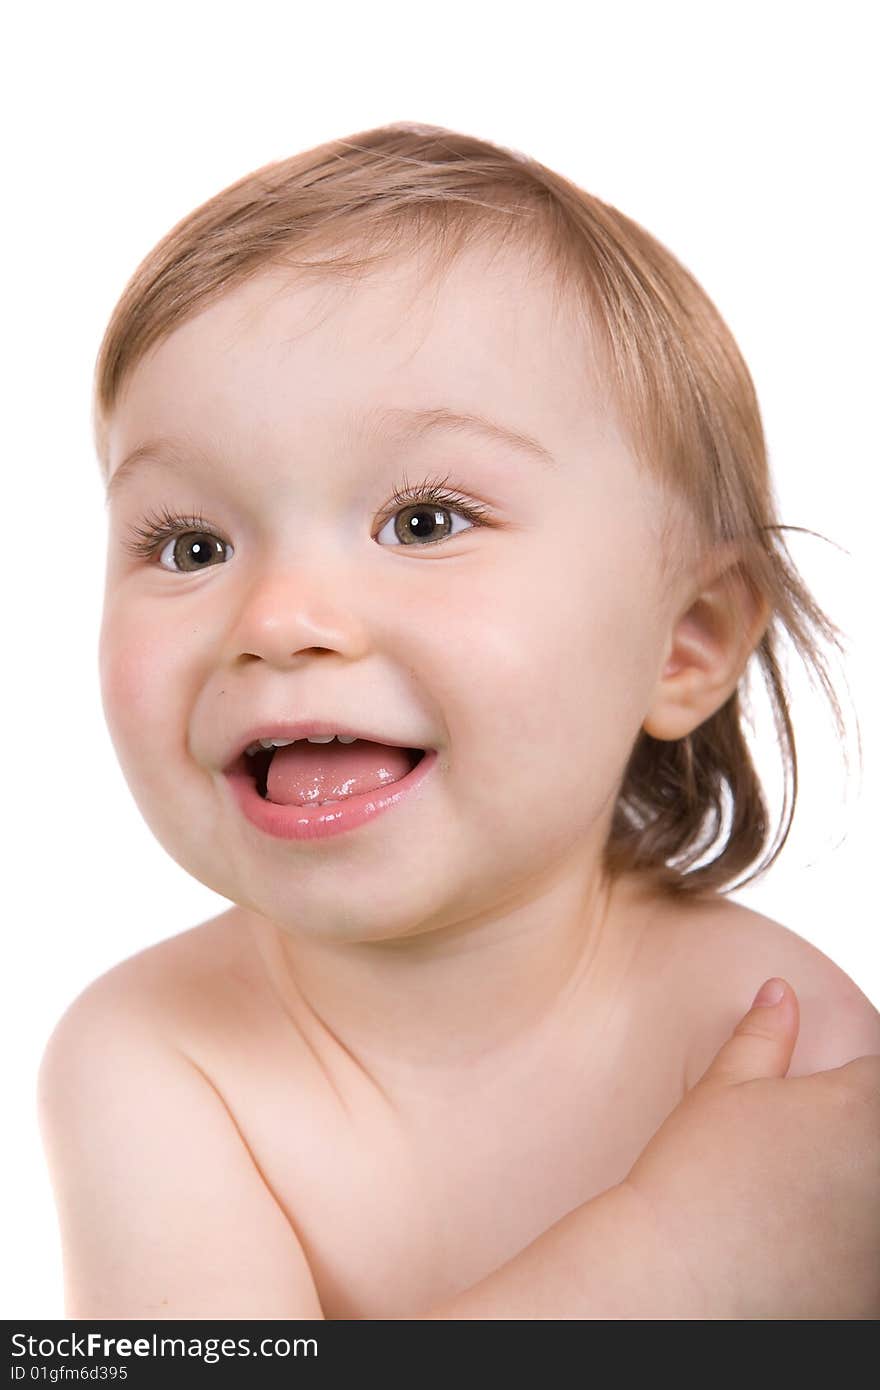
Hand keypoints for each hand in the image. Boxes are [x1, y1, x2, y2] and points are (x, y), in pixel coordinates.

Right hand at [621, 978, 879, 1318]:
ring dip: (854, 1193)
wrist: (672, 1282)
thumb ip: (763, 1035)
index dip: (854, 1087)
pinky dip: (849, 1250)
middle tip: (807, 1155)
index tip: (822, 1108)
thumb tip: (779, 992)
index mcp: (862, 1109)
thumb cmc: (691, 1184)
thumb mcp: (723, 1090)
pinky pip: (868, 1256)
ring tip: (801, 1204)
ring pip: (876, 1197)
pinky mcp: (874, 1297)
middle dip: (855, 1138)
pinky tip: (802, 1251)